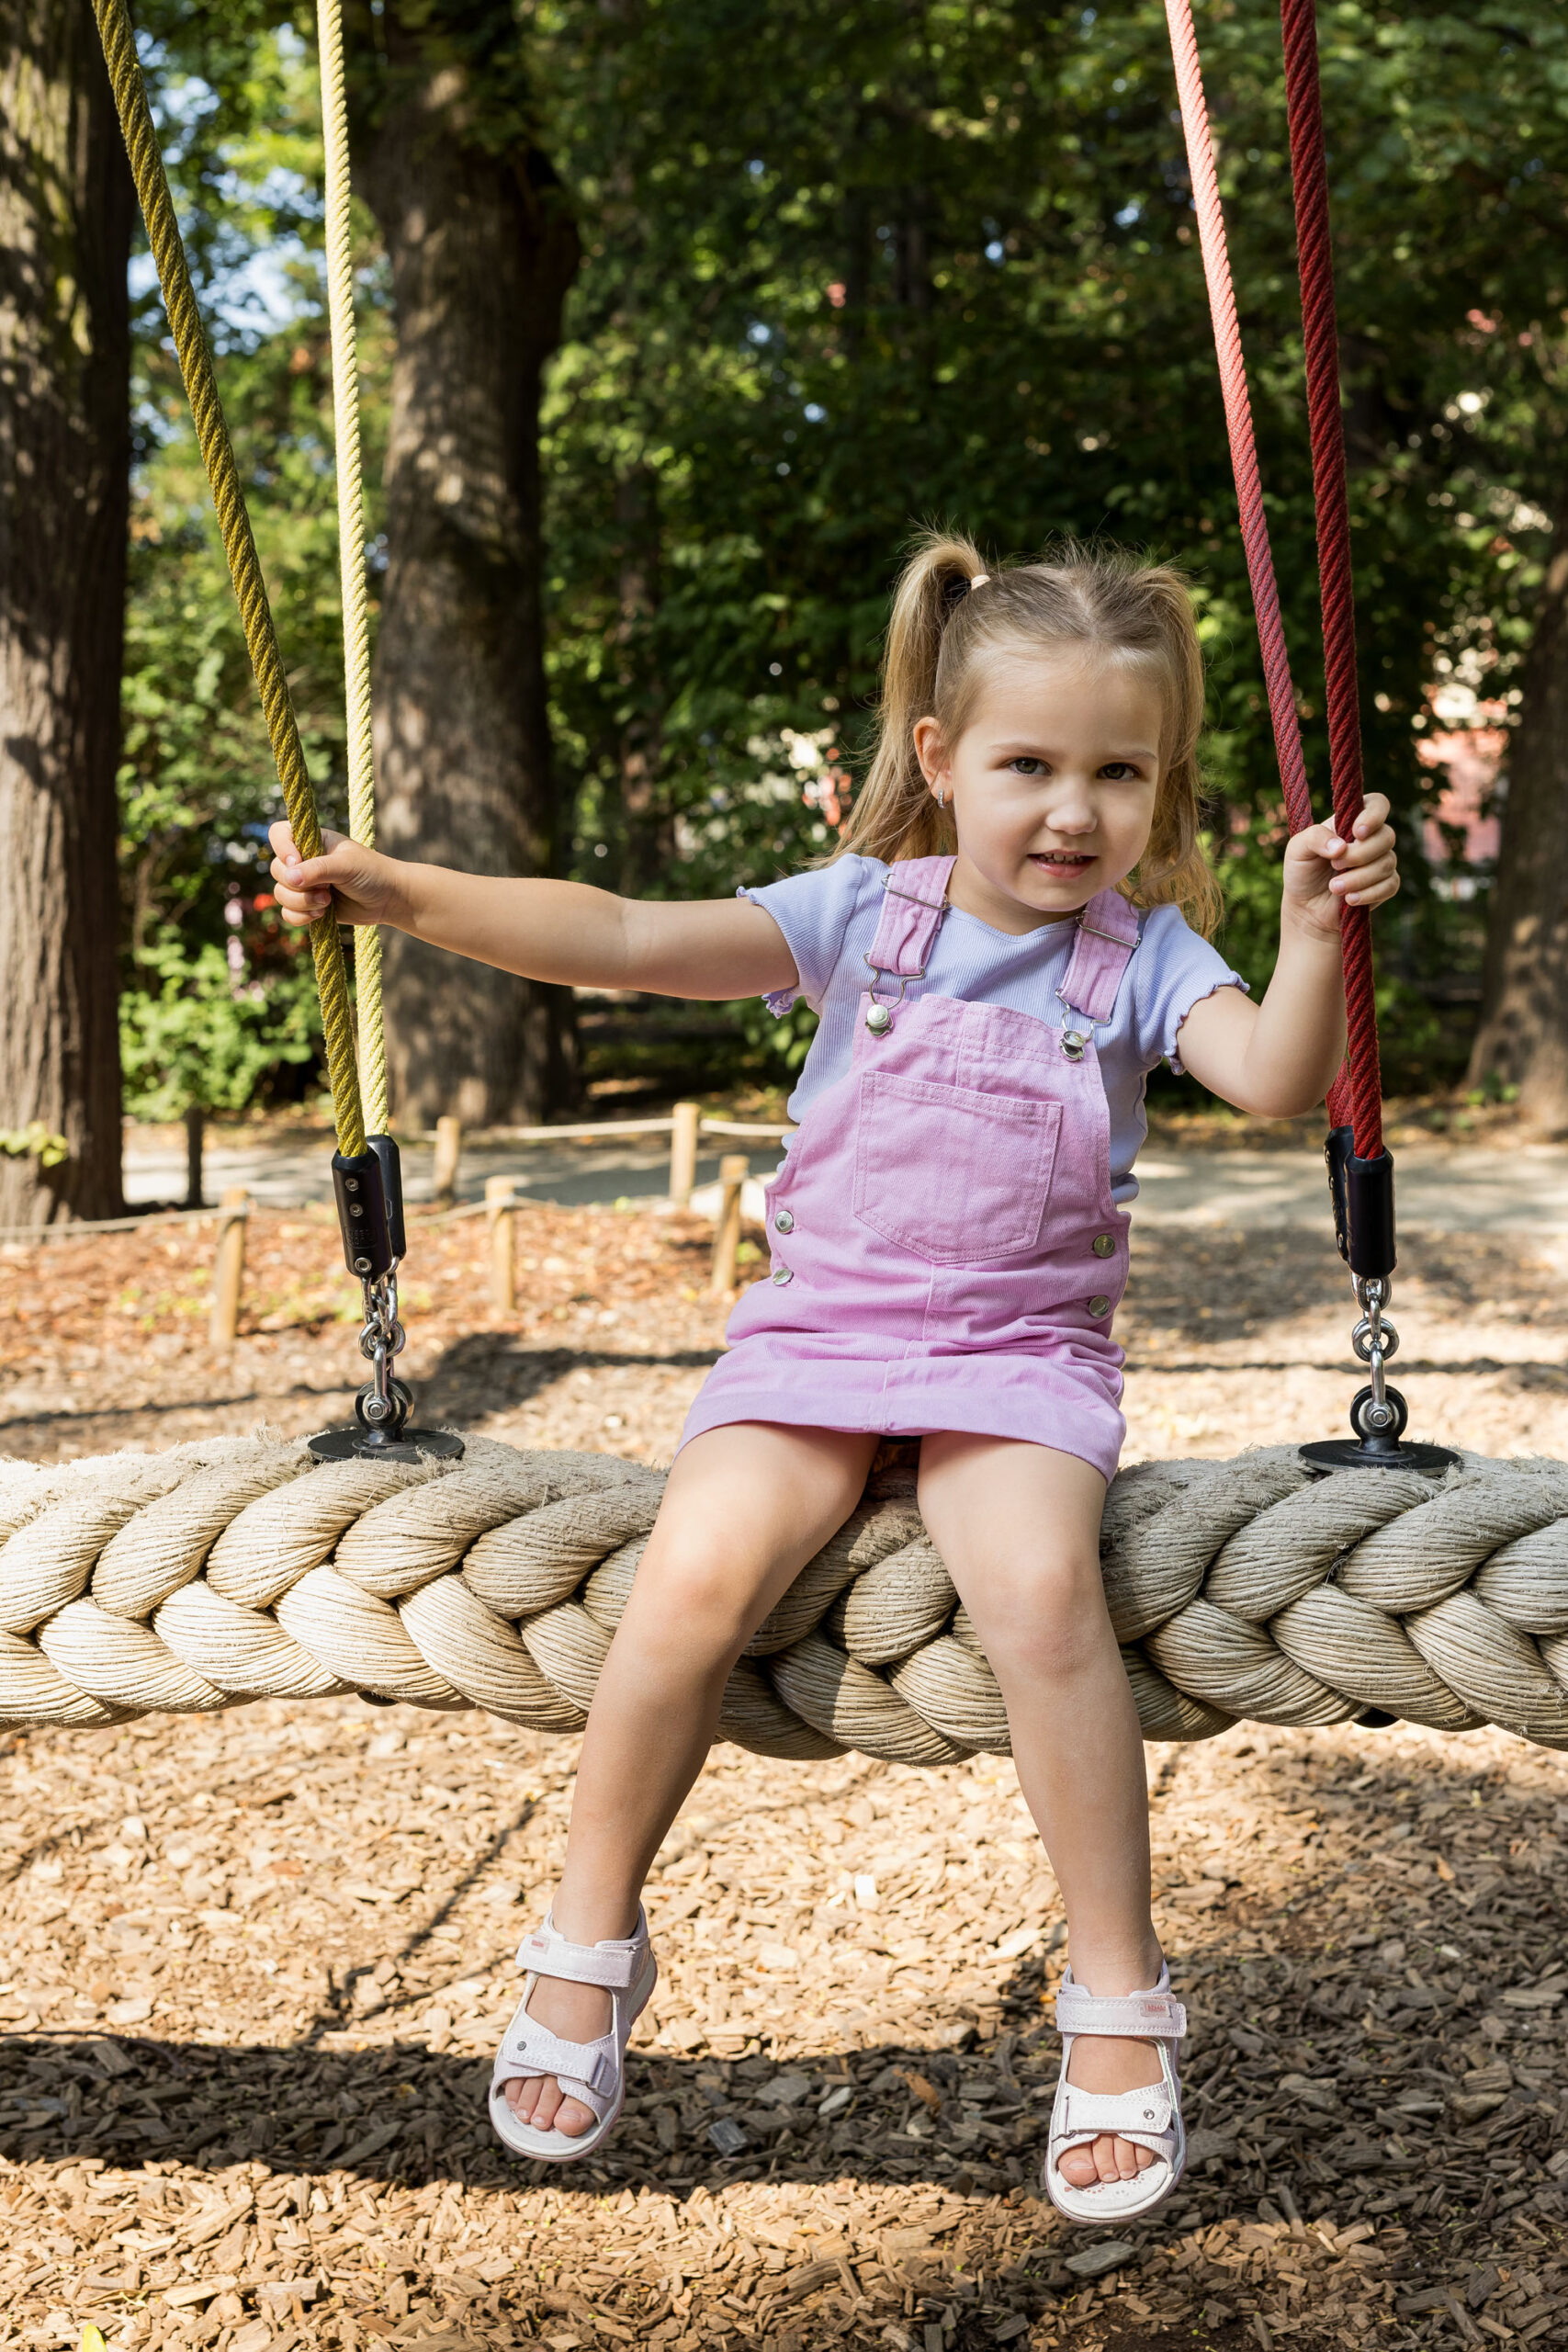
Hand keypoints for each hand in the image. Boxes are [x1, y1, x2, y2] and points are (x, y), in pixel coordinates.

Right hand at [268, 821, 401, 927]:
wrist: (390, 900)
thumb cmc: (372, 873)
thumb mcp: (346, 866)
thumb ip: (317, 869)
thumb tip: (290, 878)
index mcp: (312, 840)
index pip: (279, 834)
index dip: (282, 848)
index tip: (297, 862)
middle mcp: (304, 860)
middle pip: (277, 870)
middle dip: (298, 885)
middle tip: (326, 889)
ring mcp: (305, 884)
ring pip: (281, 894)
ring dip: (301, 903)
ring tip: (327, 903)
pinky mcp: (309, 906)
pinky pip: (288, 913)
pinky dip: (300, 917)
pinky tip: (321, 915)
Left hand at [1281, 792, 1399, 938]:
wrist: (1305, 907)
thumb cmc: (1301, 872)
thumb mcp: (1297, 849)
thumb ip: (1315, 837)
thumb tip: (1341, 846)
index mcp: (1351, 821)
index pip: (1377, 804)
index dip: (1374, 815)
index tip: (1357, 833)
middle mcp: (1370, 839)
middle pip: (1386, 836)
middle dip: (1359, 854)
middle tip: (1334, 866)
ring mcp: (1380, 861)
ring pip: (1387, 863)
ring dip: (1359, 878)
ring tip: (1334, 887)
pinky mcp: (1385, 884)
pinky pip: (1390, 885)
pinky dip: (1369, 893)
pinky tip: (1349, 899)